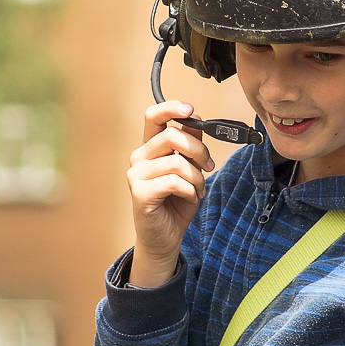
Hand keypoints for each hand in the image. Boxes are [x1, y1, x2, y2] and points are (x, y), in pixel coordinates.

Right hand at [126, 100, 214, 286]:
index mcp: (150, 147)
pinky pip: (175, 182)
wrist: (165, 237)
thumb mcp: (190, 169)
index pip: (153, 116)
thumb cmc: (176, 203)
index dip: (172, 108)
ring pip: (178, 162)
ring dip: (197, 178)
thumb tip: (196, 120)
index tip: (190, 110)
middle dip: (199, 151)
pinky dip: (190, 190)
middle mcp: (139, 157)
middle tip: (208, 167)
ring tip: (197, 190)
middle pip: (173, 136)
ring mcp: (136, 175)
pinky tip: (189, 198)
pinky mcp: (140, 193)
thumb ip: (191, 145)